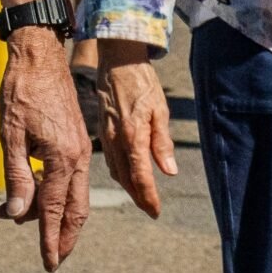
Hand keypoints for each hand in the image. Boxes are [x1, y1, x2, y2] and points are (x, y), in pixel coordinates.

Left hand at [0, 26, 91, 269]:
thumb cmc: (21, 92)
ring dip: (58, 215)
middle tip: (55, 259)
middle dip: (66, 236)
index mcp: (63, 157)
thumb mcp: (11, 136)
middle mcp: (78, 157)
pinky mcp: (77, 140)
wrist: (39, 56)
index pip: (57, 210)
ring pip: (76, 194)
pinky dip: (59, 193)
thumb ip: (18, 177)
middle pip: (77, 209)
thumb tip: (18, 214)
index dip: (52, 239)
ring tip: (31, 225)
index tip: (49, 262)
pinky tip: (39, 195)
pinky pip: (72, 177)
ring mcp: (80, 148)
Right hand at [96, 38, 177, 215]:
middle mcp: (116, 140)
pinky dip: (119, 173)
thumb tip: (169, 171)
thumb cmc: (142, 83)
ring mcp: (106, 136)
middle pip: (126, 179)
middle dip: (139, 197)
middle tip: (151, 210)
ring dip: (128, 187)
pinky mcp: (102, 131)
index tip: (156, 211)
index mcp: (132, 135)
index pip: (141, 176)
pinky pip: (110, 160)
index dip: (149, 197)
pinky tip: (127, 175)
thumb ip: (162, 142)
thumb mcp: (160, 110)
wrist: (117, 61)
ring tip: (141, 197)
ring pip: (116, 171)